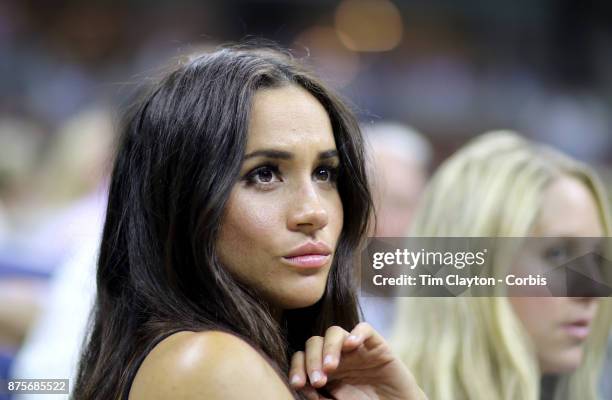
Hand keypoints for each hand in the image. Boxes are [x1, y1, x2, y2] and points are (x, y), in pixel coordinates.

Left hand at [288, 322, 426, 399]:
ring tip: (330, 368)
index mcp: (323, 369)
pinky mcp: (377, 346)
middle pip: (314, 342)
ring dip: (329, 348)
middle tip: (317, 381)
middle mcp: (337, 355)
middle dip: (311, 360)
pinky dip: (357, 333)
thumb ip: (319, 398)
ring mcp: (356, 349)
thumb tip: (301, 386)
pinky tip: (351, 346)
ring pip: (334, 332)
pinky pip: (365, 329)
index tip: (298, 384)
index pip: (302, 358)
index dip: (297, 368)